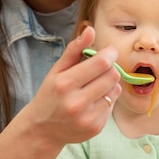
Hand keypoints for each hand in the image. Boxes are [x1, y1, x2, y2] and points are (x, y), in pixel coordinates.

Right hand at [25, 26, 121, 148]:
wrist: (42, 129)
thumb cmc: (50, 95)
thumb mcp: (56, 70)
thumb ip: (74, 49)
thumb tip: (90, 29)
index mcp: (64, 84)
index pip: (101, 64)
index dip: (110, 54)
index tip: (109, 51)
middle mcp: (76, 103)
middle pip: (112, 76)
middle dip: (110, 68)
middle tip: (101, 69)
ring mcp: (87, 117)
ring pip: (115, 90)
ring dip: (109, 85)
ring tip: (95, 86)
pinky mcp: (96, 127)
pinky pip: (112, 105)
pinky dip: (106, 100)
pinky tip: (92, 103)